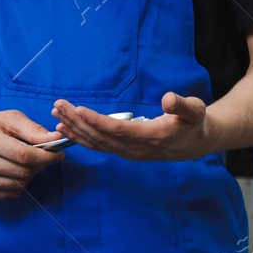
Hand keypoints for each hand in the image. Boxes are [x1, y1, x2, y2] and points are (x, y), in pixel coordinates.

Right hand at [0, 108, 63, 199]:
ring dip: (30, 175)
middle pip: (23, 172)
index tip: (58, 154)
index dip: (46, 156)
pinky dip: (19, 184)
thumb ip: (31, 128)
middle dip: (40, 165)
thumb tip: (55, 138)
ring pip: (19, 185)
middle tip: (45, 157)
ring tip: (28, 163)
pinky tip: (15, 171)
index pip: (24, 155)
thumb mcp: (7, 119)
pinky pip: (10, 193)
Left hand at [49, 92, 217, 160]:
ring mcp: (129, 152)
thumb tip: (168, 99)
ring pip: (97, 143)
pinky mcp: (124, 151)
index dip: (97, 121)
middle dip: (78, 122)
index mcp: (152, 137)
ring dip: (75, 130)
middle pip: (101, 137)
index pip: (119, 130)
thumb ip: (182, 105)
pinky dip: (81, 138)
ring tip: (56, 115)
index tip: (79, 110)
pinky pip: (99, 146)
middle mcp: (136, 149)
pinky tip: (66, 129)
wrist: (195, 143)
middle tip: (58, 107)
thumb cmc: (194, 123)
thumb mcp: (195, 111)